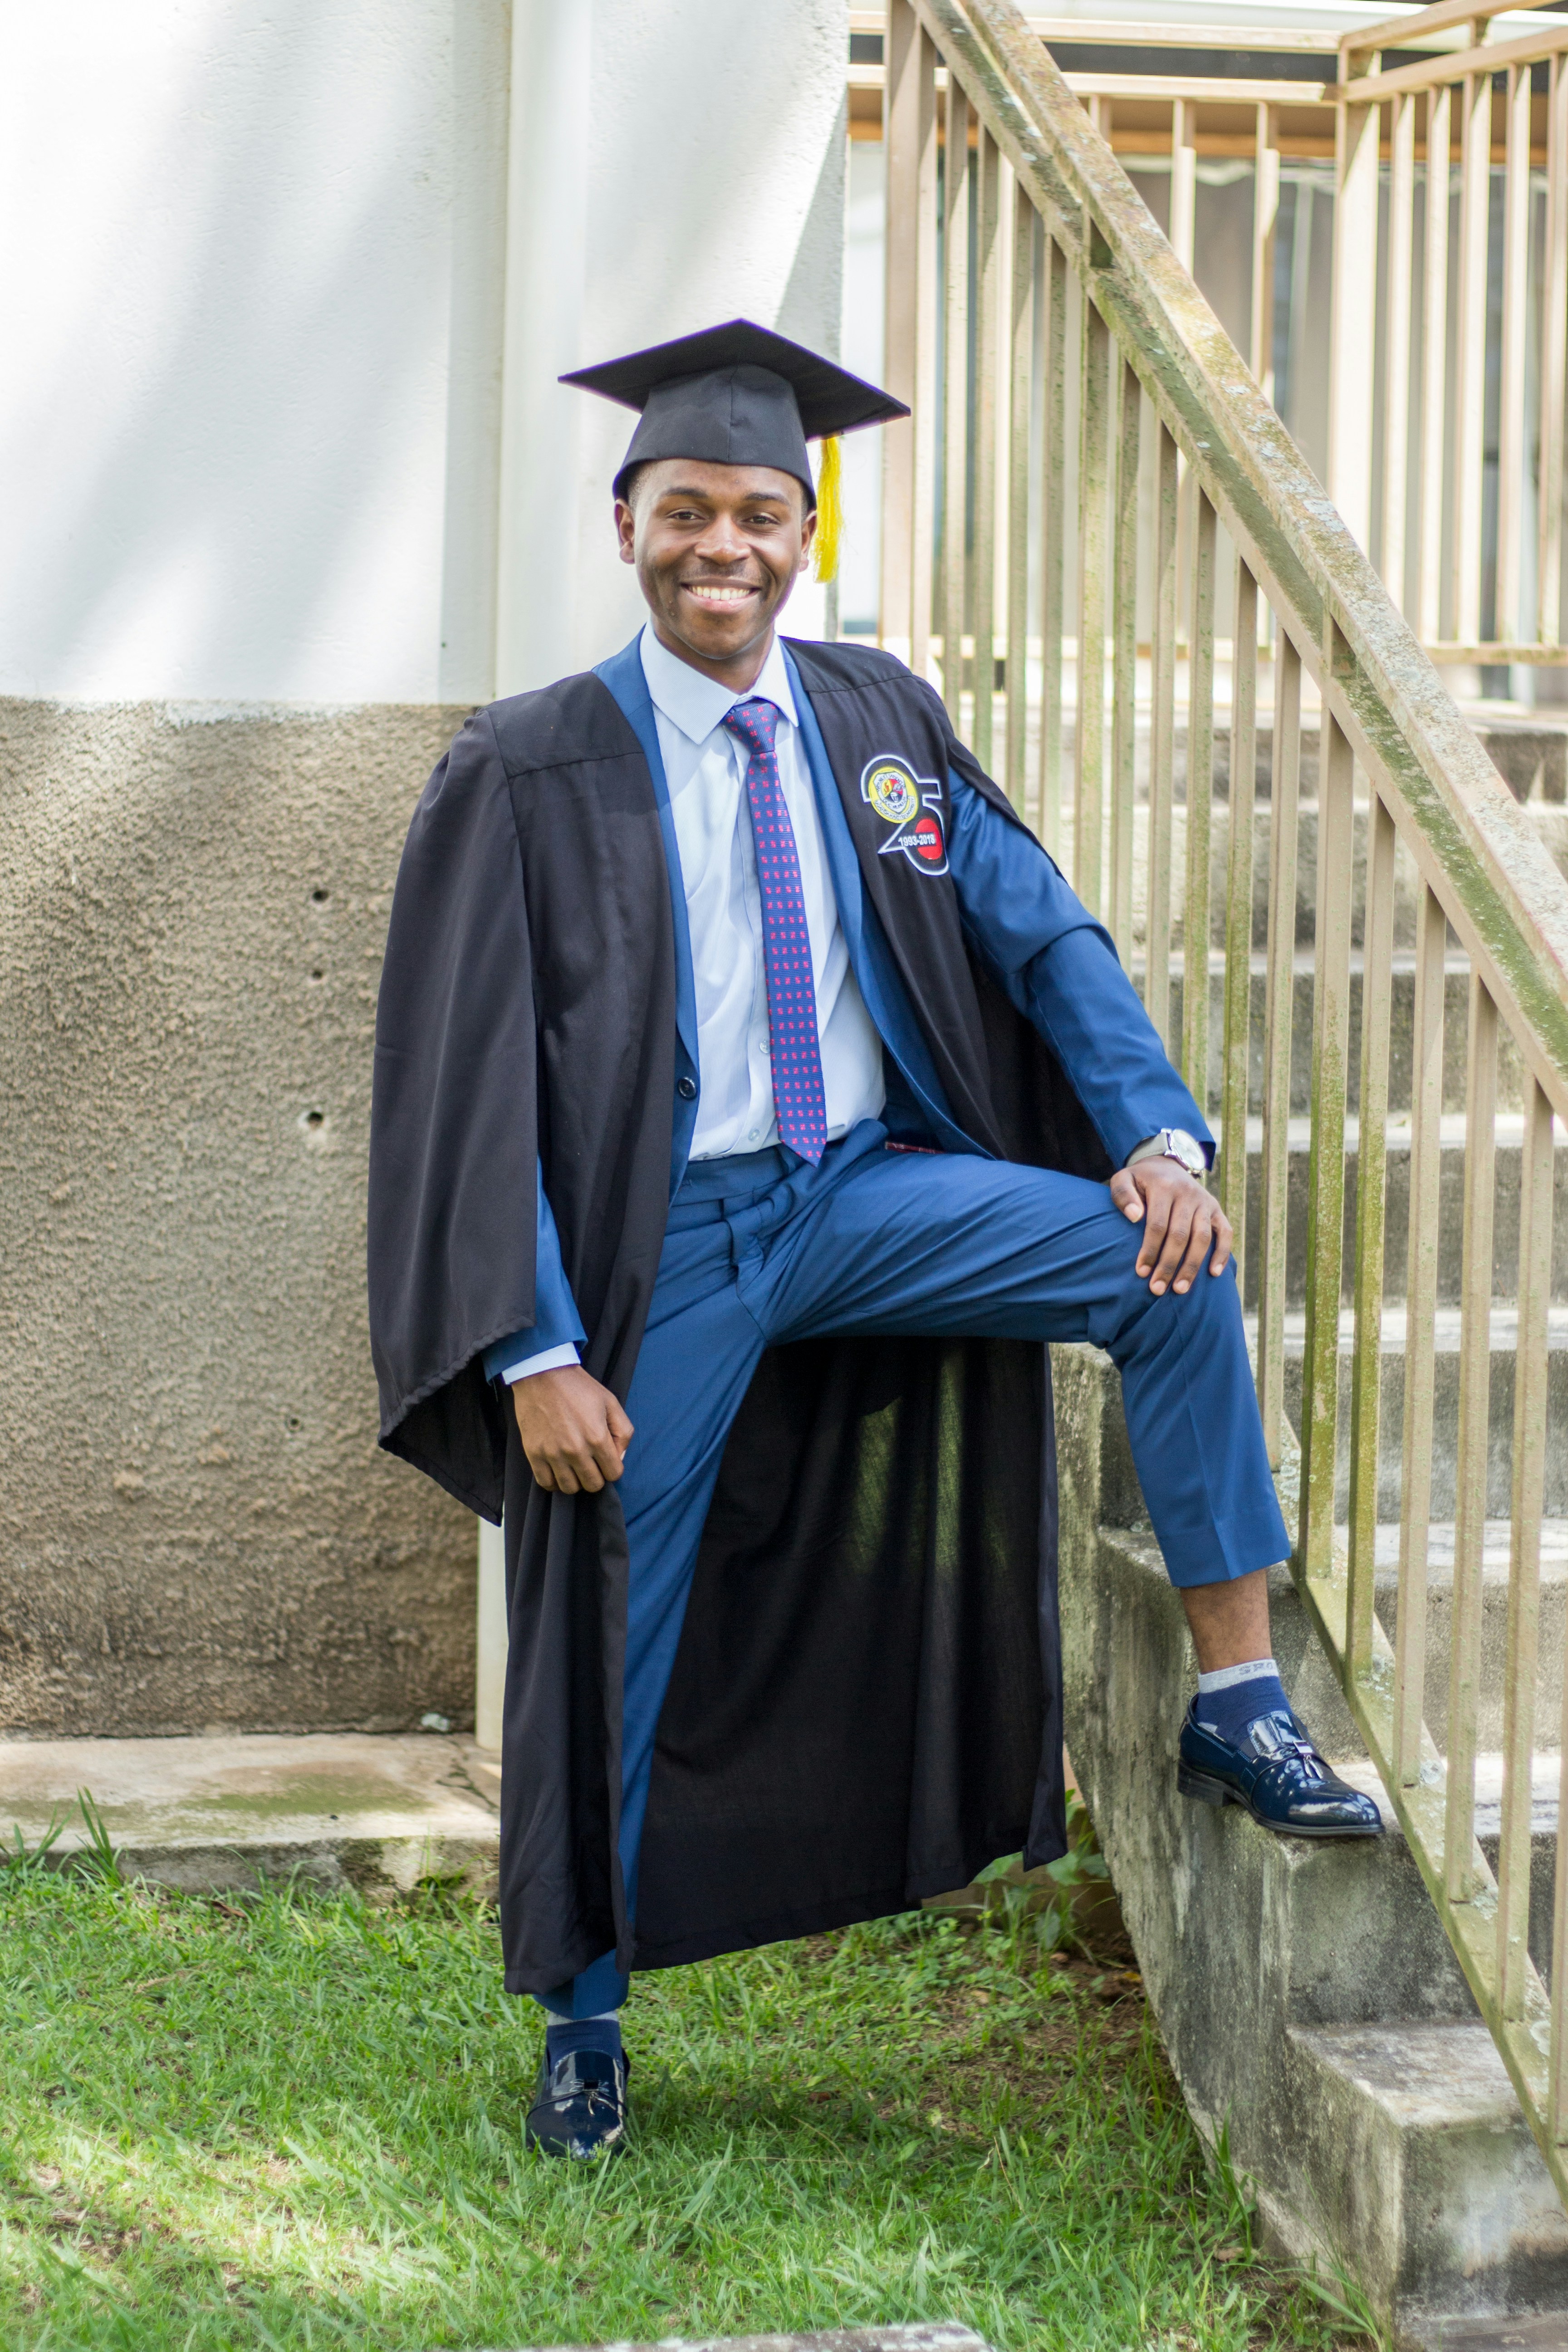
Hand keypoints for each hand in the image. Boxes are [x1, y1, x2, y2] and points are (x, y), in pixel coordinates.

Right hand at [511, 1366, 633, 1493]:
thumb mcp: (611, 1402)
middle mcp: (575, 1450)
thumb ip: (623, 1431)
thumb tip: (620, 1457)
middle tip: (592, 1463)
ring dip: (576, 1481)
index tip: (607, 1459)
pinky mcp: (534, 1454)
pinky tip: (558, 1470)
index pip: (614, 1474)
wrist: (542, 1375)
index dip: (613, 1468)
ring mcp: (553, 1454)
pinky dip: (555, 1482)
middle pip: (593, 1485)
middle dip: (597, 1477)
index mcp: (597, 1437)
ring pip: (570, 1488)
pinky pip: (546, 1483)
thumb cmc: (579, 1388)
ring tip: (575, 1467)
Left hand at [1107, 1157, 1231, 1295]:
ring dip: (1192, 1266)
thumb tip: (1134, 1217)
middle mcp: (1188, 1194)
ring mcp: (1205, 1202)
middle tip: (1157, 1289)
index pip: (1157, 1225)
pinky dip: (1222, 1253)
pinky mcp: (1216, 1209)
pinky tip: (1214, 1274)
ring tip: (1180, 1289)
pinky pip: (1225, 1232)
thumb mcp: (1123, 1179)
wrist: (1167, 1165)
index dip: (1150, 1250)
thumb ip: (1123, 1195)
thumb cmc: (1140, 1181)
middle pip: (1180, 1235)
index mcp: (1164, 1187)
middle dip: (1168, 1265)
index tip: (1141, 1272)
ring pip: (1202, 1238)